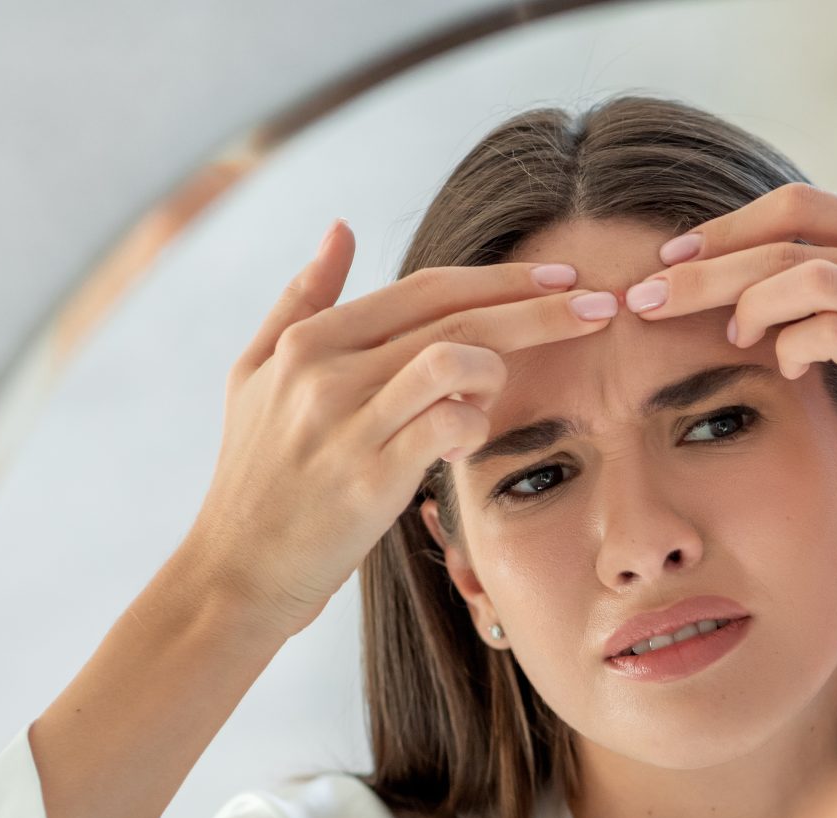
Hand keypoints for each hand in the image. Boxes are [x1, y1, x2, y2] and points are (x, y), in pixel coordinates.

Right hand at [180, 220, 614, 636]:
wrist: (235, 571)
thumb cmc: (255, 476)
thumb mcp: (254, 373)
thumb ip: (300, 299)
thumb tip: (341, 229)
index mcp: (309, 340)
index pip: (426, 289)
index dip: (502, 279)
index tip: (562, 277)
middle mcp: (325, 371)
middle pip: (455, 317)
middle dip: (540, 308)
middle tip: (601, 307)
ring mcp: (346, 423)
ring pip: (454, 360)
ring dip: (497, 371)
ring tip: (491, 399)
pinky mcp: (369, 479)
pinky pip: (448, 425)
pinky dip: (475, 425)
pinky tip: (466, 443)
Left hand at [622, 183, 836, 497]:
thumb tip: (757, 305)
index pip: (800, 205)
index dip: (727, 228)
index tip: (671, 263)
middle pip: (786, 232)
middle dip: (704, 264)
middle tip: (645, 296)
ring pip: (801, 272)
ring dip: (738, 302)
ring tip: (716, 337)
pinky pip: (829, 327)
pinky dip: (790, 342)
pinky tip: (784, 368)